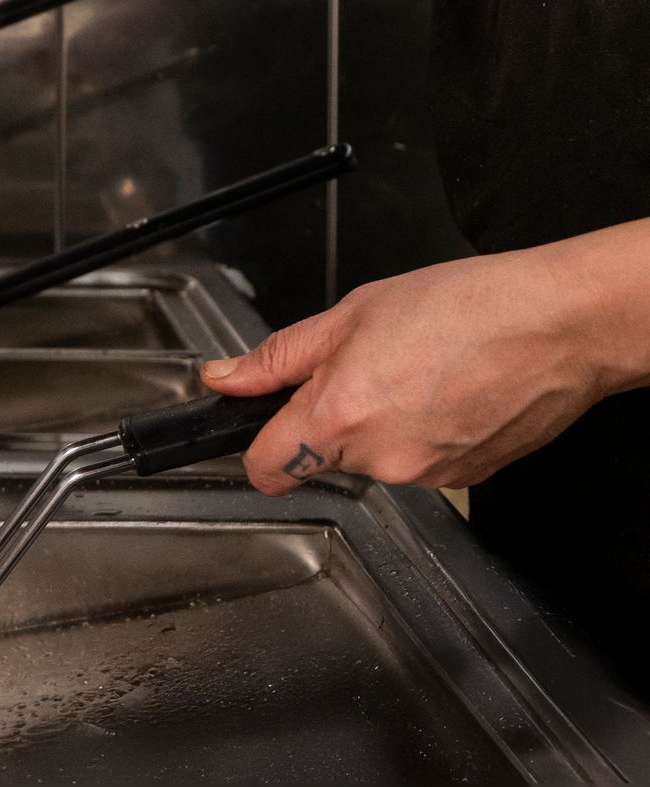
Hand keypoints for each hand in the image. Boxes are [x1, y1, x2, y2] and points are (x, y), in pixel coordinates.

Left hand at [201, 246, 619, 494]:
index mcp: (340, 416)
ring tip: (417, 371)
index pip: (266, 470)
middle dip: (330, 418)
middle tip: (367, 366)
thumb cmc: (467, 307)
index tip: (263, 429)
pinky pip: (418, 460)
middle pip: (322, 457)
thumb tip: (227, 379)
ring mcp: (425, 475)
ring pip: (373, 458)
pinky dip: (422, 432)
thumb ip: (278, 357)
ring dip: (380, 423)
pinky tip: (448, 392)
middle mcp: (381, 458)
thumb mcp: (349, 315)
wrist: (560, 323)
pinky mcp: (464, 479)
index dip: (257, 447)